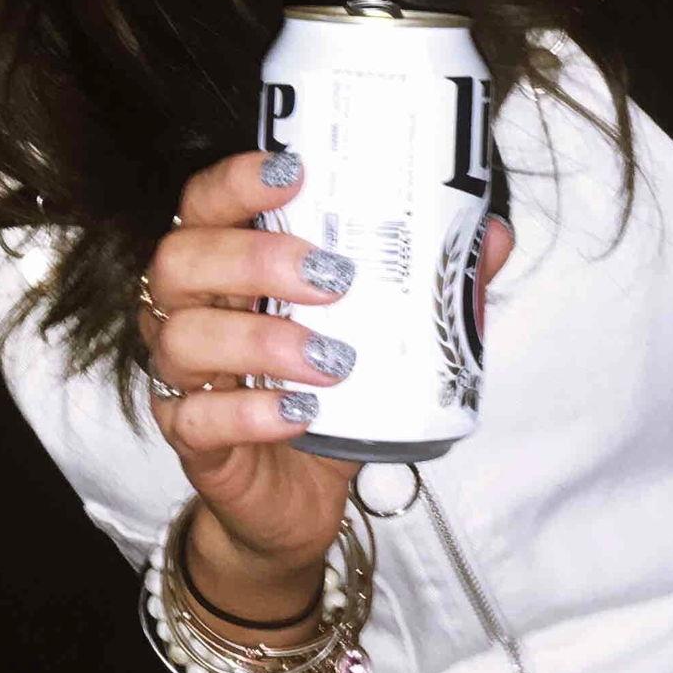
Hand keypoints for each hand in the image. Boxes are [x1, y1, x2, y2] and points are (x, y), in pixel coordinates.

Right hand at [141, 149, 511, 629]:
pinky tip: (300, 413)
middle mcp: (187, 310)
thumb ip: (428, 286)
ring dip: (261, 340)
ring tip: (333, 359)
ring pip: (183, 337)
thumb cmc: (329, 398)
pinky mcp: (189, 441)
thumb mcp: (380, 338)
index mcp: (223, 266)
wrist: (296, 500)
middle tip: (334, 277)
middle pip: (182, 259)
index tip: (294, 172)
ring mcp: (180, 376)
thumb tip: (492, 235)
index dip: (236, 181)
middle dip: (255, 258)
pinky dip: (249, 413)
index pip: (205, 203)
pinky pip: (195, 420)